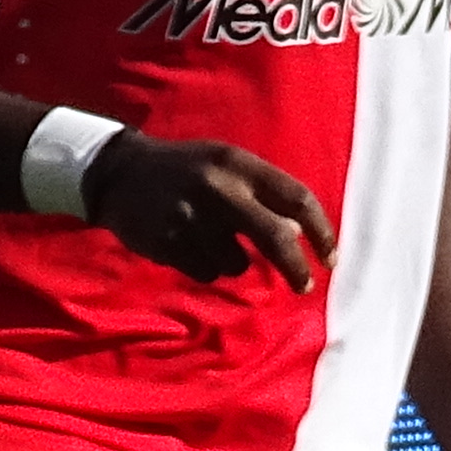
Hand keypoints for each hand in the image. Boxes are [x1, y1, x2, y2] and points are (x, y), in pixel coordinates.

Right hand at [85, 129, 331, 288]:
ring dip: (232, 262)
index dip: (321, 231)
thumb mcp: (226, 166)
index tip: (330, 257)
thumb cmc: (188, 172)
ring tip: (208, 239)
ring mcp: (192, 217)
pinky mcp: (169, 243)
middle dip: (296, 268)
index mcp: (239, 164)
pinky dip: (203, 266)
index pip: (296, 198)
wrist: (119, 173)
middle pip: (276, 237)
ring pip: (236, 264)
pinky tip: (186, 244)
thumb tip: (300, 236)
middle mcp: (219, 188)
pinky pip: (205, 272)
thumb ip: (263, 194)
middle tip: (305, 286)